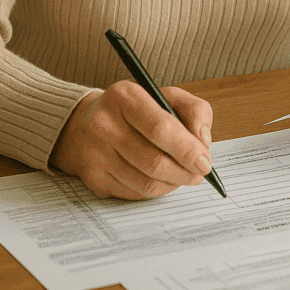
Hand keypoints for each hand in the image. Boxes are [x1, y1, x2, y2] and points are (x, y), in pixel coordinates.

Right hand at [50, 81, 213, 199]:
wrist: (84, 124)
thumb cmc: (133, 110)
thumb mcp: (165, 96)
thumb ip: (194, 110)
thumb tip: (203, 141)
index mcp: (124, 96)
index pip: (160, 128)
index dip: (187, 149)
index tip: (205, 161)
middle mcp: (103, 124)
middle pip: (154, 161)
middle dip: (184, 172)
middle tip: (199, 173)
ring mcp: (95, 154)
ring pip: (146, 183)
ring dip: (173, 184)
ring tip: (183, 176)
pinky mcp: (93, 178)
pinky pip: (135, 193)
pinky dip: (156, 190)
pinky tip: (162, 180)